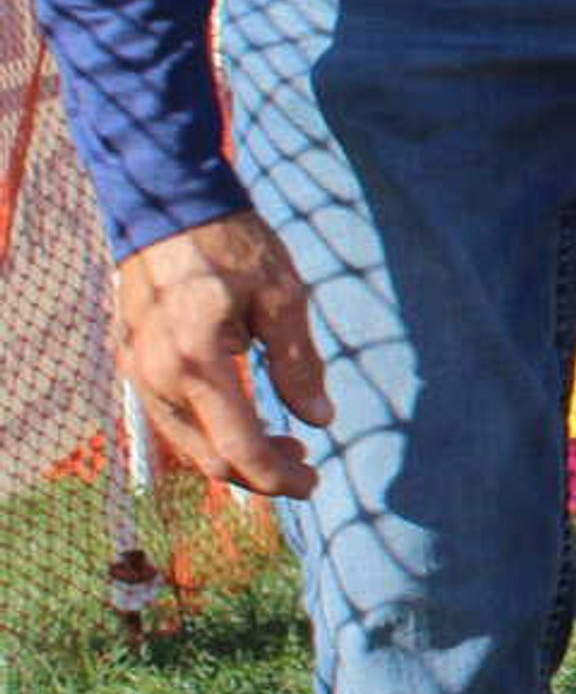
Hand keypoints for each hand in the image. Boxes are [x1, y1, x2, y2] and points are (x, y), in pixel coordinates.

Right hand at [114, 212, 332, 499]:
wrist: (170, 209)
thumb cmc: (234, 248)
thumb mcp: (285, 297)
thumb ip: (300, 363)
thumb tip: (321, 419)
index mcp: (197, 363)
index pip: (237, 447)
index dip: (277, 477)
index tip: (315, 484)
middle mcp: (158, 378)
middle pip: (209, 458)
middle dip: (261, 474)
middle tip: (309, 469)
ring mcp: (140, 374)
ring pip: (188, 445)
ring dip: (236, 456)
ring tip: (289, 446)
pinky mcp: (136, 365)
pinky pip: (172, 420)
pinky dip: (211, 433)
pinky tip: (248, 421)